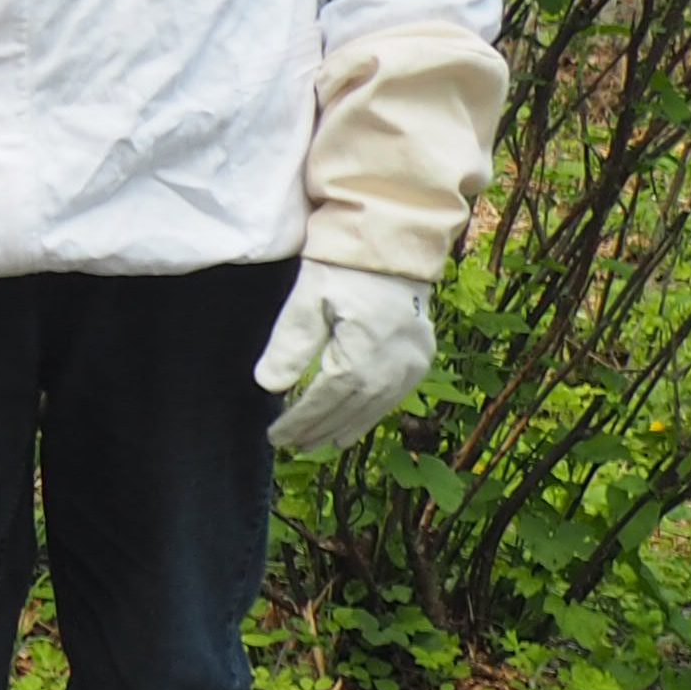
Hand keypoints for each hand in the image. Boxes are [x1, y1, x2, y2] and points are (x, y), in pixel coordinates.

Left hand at [254, 259, 434, 452]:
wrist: (392, 243)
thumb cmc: (342, 268)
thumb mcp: (306, 299)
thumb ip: (290, 345)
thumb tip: (268, 387)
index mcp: (363, 353)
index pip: (325, 399)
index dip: (300, 421)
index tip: (276, 436)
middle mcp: (394, 365)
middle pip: (351, 409)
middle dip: (319, 430)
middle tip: (293, 446)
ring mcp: (413, 362)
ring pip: (376, 408)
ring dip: (346, 428)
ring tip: (319, 444)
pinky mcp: (422, 356)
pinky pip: (395, 396)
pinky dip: (371, 413)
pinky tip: (354, 425)